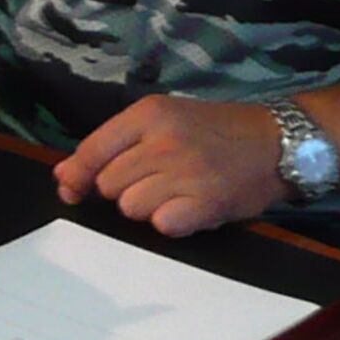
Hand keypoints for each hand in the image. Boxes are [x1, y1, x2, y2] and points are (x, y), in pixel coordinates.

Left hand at [53, 96, 279, 237]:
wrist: (276, 142)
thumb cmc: (216, 131)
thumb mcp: (164, 120)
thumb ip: (113, 145)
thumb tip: (63, 176)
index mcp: (148, 113)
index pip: (91, 151)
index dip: (77, 176)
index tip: (72, 190)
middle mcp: (163, 140)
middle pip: (108, 185)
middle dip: (123, 189)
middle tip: (154, 181)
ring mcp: (185, 172)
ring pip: (131, 208)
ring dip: (148, 207)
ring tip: (175, 193)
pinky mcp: (205, 203)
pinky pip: (162, 225)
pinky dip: (172, 222)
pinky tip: (188, 208)